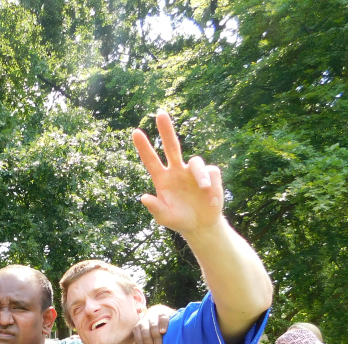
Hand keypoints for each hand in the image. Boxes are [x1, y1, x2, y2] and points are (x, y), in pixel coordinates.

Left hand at [133, 111, 224, 238]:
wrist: (200, 225)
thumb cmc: (179, 220)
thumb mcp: (165, 217)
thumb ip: (155, 208)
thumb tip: (144, 197)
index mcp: (162, 179)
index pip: (151, 160)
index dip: (143, 147)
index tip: (135, 132)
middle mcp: (177, 171)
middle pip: (172, 146)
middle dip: (166, 130)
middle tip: (160, 113)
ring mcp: (193, 172)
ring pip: (196, 162)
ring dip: (200, 174)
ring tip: (205, 188)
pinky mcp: (210, 176)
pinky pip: (211, 174)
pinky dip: (212, 186)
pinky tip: (211, 199)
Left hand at [133, 305, 172, 343]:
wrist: (161, 312)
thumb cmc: (153, 329)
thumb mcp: (147, 338)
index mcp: (138, 328)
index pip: (139, 340)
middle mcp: (144, 321)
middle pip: (145, 334)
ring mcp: (153, 316)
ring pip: (153, 327)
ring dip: (156, 338)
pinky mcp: (163, 313)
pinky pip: (162, 319)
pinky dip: (162, 325)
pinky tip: (163, 332)